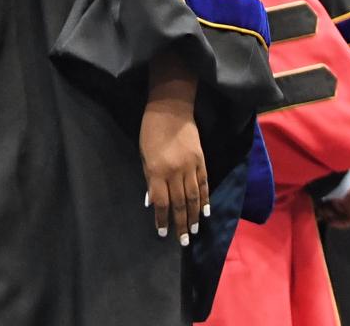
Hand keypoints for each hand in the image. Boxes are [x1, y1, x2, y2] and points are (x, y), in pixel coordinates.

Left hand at [140, 55, 206, 247]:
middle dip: (181, 223)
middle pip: (179, 203)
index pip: (161, 201)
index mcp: (157, 170)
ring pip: (194, 197)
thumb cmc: (150, 131)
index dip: (162, 219)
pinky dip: (205, 199)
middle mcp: (175, 171)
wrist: (171, 108)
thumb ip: (150, 179)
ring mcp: (190, 166)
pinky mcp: (201, 160)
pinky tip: (206, 211)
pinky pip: (204, 184)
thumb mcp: (143, 155)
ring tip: (195, 231)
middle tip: (183, 241)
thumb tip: (153, 202)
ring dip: (194, 216)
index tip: (163, 233)